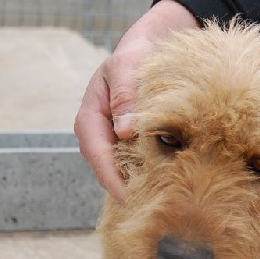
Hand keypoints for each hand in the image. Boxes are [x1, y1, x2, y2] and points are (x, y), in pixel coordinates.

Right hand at [74, 0, 198, 200]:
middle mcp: (99, 134)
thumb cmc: (135, 56)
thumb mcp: (127, 68)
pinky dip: (149, 174)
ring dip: (138, 185)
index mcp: (90, 118)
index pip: (97, 155)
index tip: (128, 197)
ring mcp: (114, 141)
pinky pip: (136, 164)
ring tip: (160, 204)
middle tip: (149, 209)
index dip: (111, 179)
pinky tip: (169, 185)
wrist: (147, 49)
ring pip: (122, 170)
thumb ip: (125, 95)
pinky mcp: (130, 144)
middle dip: (125, 189)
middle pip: (107, 170)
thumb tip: (124, 131)